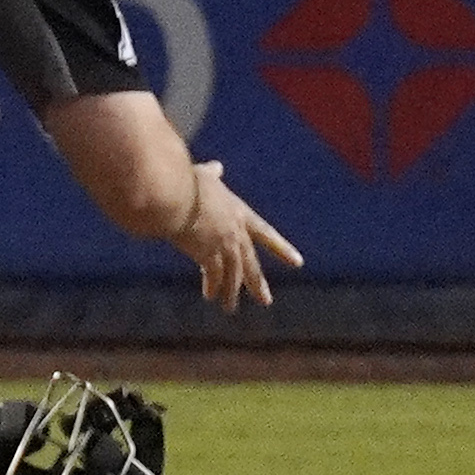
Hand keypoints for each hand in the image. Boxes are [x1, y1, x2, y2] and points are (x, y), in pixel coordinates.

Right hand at [168, 160, 303, 310]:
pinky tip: (211, 296)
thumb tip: (218, 166)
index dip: (281, 248)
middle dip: (257, 282)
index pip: (265, 233)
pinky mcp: (207, 254)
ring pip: (233, 273)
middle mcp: (236, 231)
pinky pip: (213, 275)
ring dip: (231, 291)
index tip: (298, 263)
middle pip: (250, 261)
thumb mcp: (204, 177)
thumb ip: (212, 176)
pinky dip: (213, 286)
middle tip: (266, 300)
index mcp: (238, 212)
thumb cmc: (186, 181)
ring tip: (230, 308)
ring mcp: (223, 244)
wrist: (176, 194)